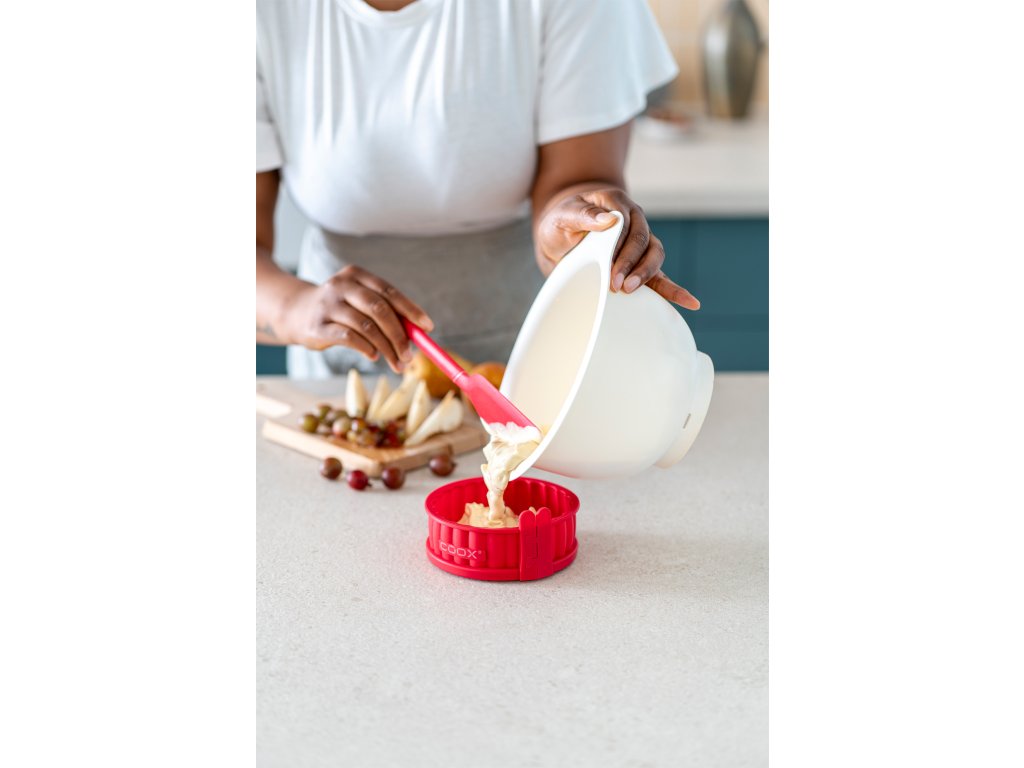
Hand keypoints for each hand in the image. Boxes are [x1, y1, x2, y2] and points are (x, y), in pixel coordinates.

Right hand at [281, 265, 433, 371]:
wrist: (294, 312)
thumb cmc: (337, 310)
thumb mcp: (359, 302)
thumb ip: (384, 312)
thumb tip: (418, 333)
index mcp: (357, 275)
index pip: (389, 291)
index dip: (411, 310)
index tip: (428, 328)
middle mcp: (341, 285)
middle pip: (379, 309)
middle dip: (399, 334)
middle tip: (411, 355)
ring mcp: (328, 304)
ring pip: (366, 326)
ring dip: (386, 347)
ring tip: (397, 362)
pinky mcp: (317, 325)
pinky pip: (349, 338)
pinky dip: (366, 348)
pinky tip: (373, 356)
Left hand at [535, 188, 699, 309]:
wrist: (560, 236)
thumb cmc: (560, 223)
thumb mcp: (562, 215)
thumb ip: (581, 214)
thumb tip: (609, 219)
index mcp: (616, 204)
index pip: (626, 222)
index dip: (621, 245)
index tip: (610, 266)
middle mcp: (634, 221)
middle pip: (643, 241)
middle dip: (632, 264)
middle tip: (616, 284)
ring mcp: (640, 243)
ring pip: (655, 256)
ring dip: (645, 275)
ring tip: (630, 291)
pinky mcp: (640, 265)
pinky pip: (661, 276)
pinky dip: (674, 290)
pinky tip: (690, 303)